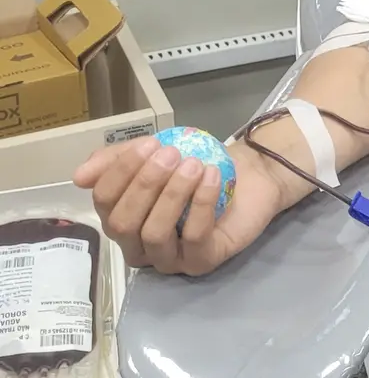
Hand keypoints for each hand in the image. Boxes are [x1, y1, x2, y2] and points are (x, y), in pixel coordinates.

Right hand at [73, 136, 285, 275]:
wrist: (250, 176)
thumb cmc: (195, 167)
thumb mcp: (153, 154)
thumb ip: (115, 161)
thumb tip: (79, 177)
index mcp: (121, 220)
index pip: (104, 203)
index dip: (121, 172)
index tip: (150, 144)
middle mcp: (139, 246)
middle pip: (125, 223)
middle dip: (145, 185)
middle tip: (172, 155)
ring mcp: (170, 259)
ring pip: (155, 234)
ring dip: (172, 194)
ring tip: (193, 165)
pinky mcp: (201, 262)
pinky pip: (193, 238)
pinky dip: (200, 203)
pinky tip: (211, 177)